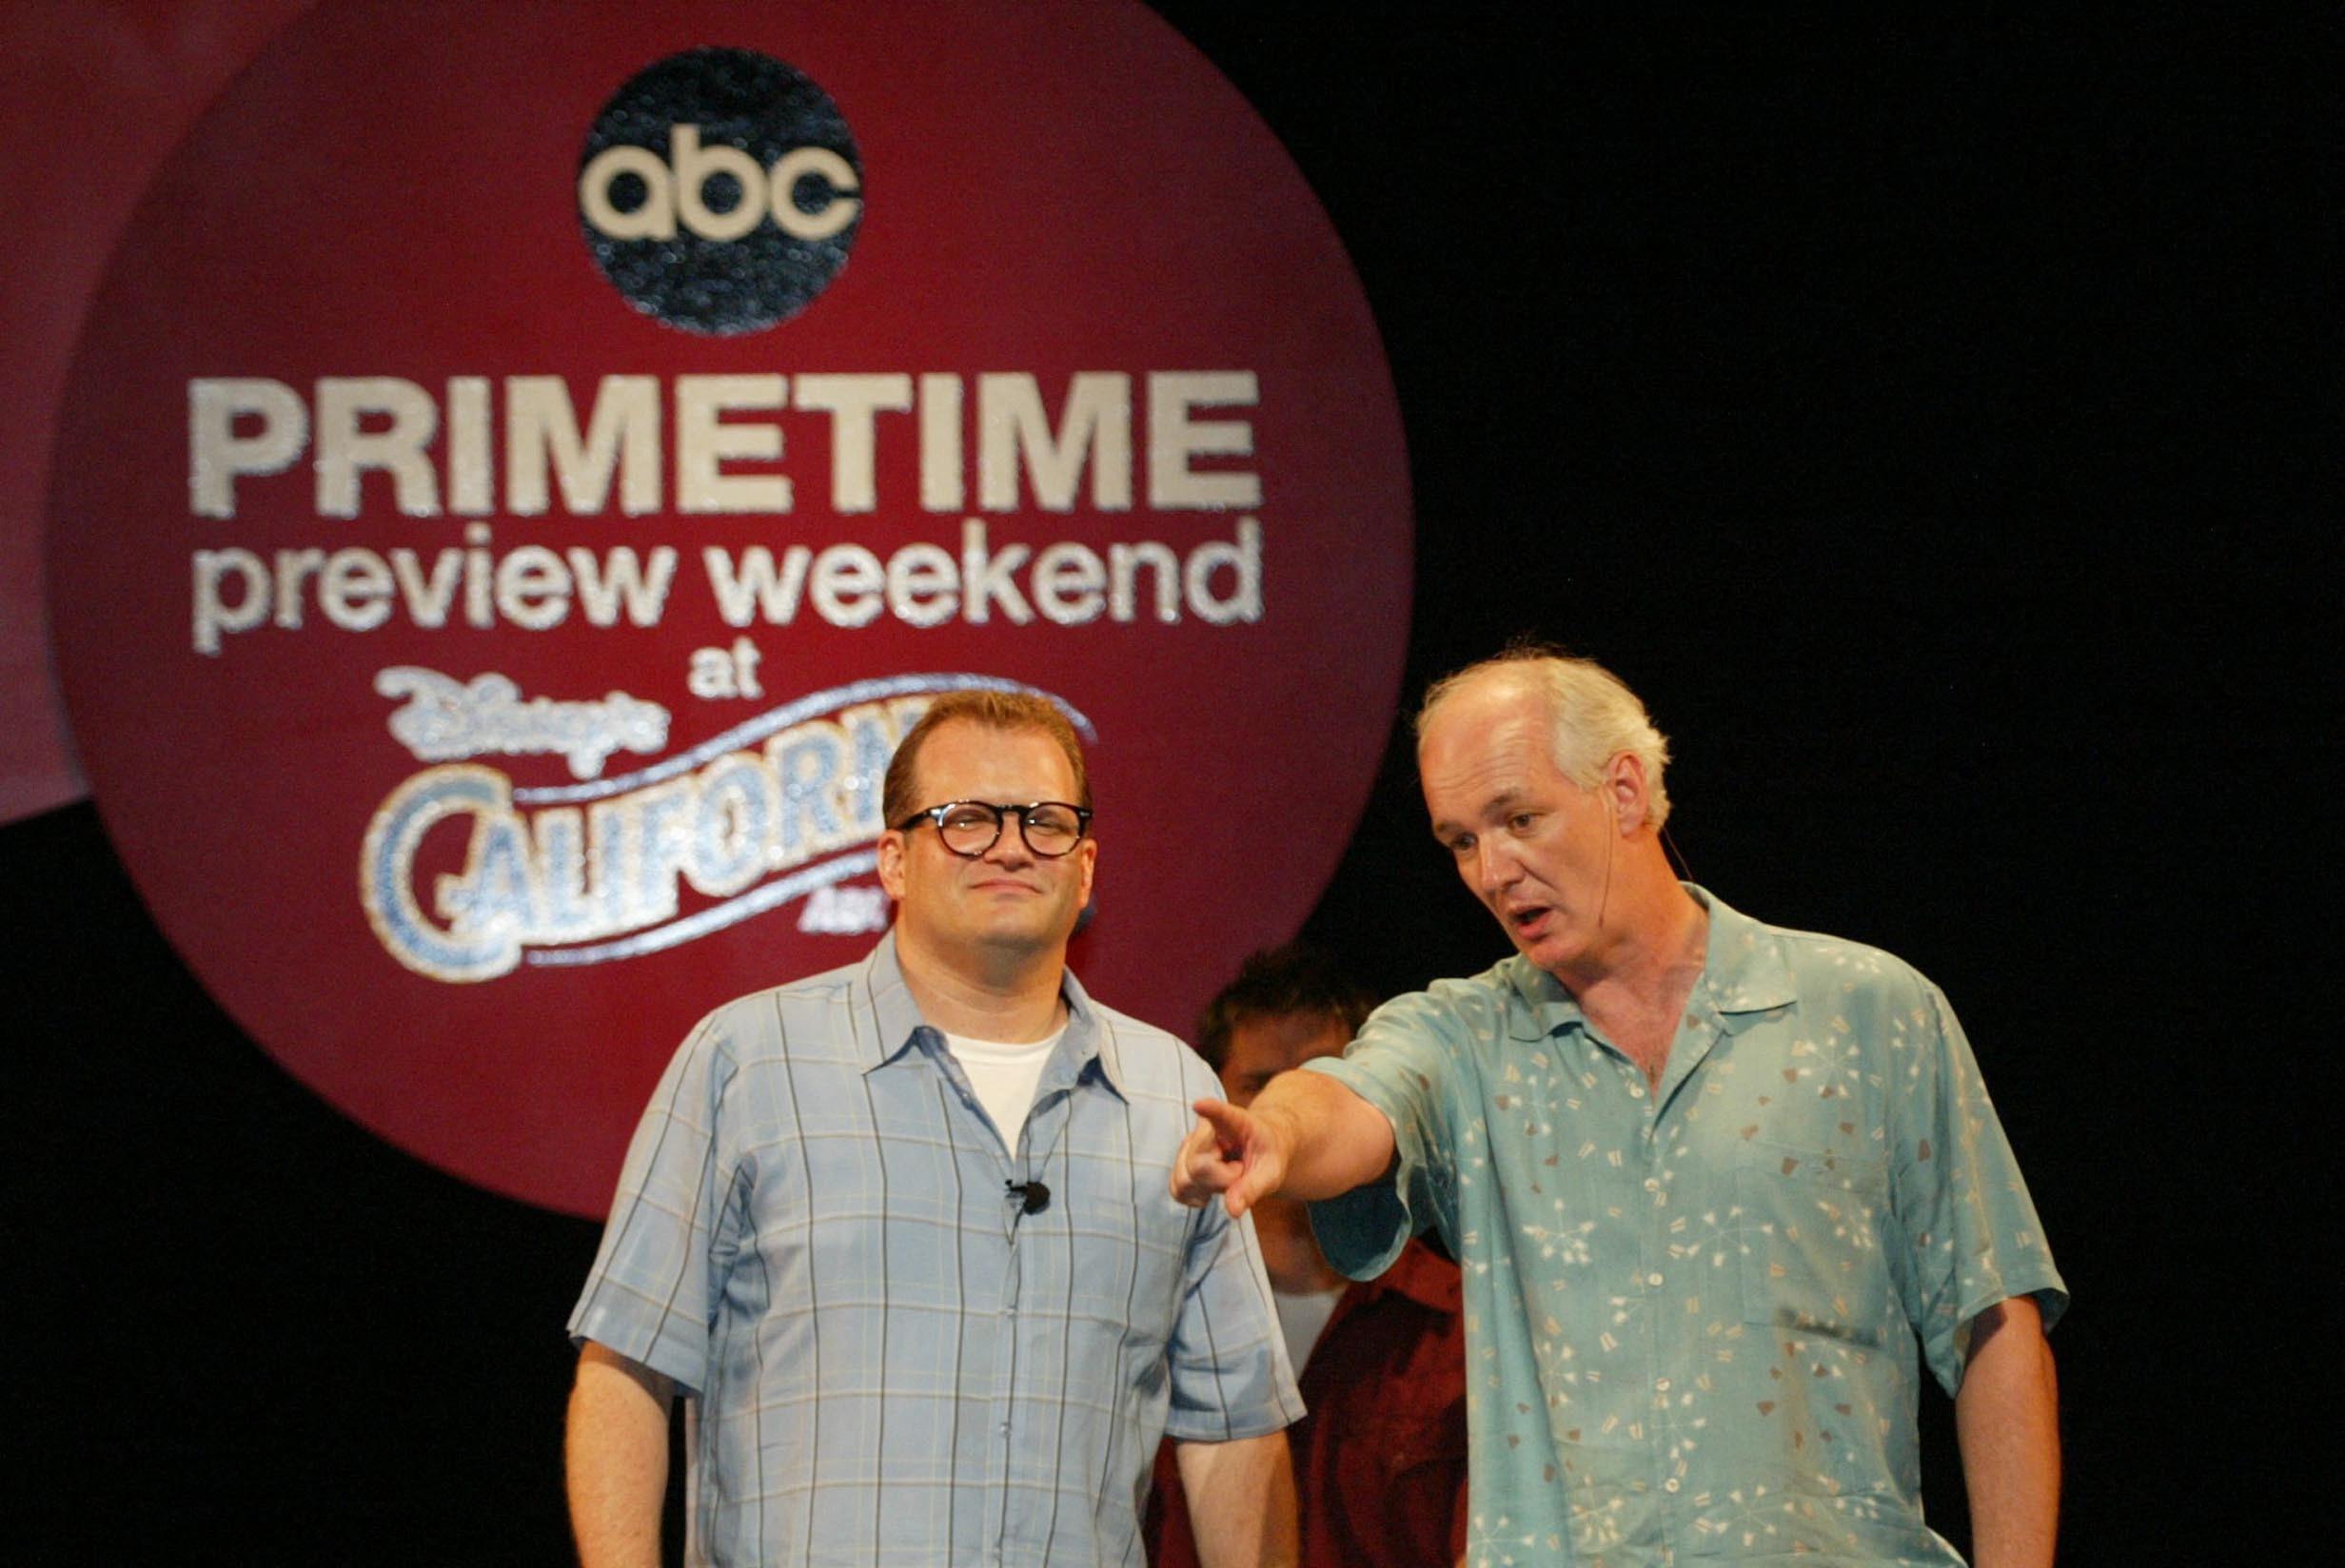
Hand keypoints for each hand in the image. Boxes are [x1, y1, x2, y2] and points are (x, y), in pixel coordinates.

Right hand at [1172, 1098, 1289, 1217]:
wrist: (1260, 1147)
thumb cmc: (1267, 1154)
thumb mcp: (1272, 1172)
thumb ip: (1253, 1189)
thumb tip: (1232, 1210)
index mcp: (1235, 1122)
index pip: (1220, 1114)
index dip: (1209, 1110)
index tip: (1199, 1105)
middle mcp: (1205, 1129)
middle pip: (1197, 1165)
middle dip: (1220, 1181)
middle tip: (1240, 1171)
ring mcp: (1189, 1145)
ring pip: (1183, 1179)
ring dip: (1207, 1189)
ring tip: (1227, 1178)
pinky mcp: (1181, 1162)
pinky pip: (1177, 1188)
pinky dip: (1194, 1196)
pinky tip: (1211, 1189)